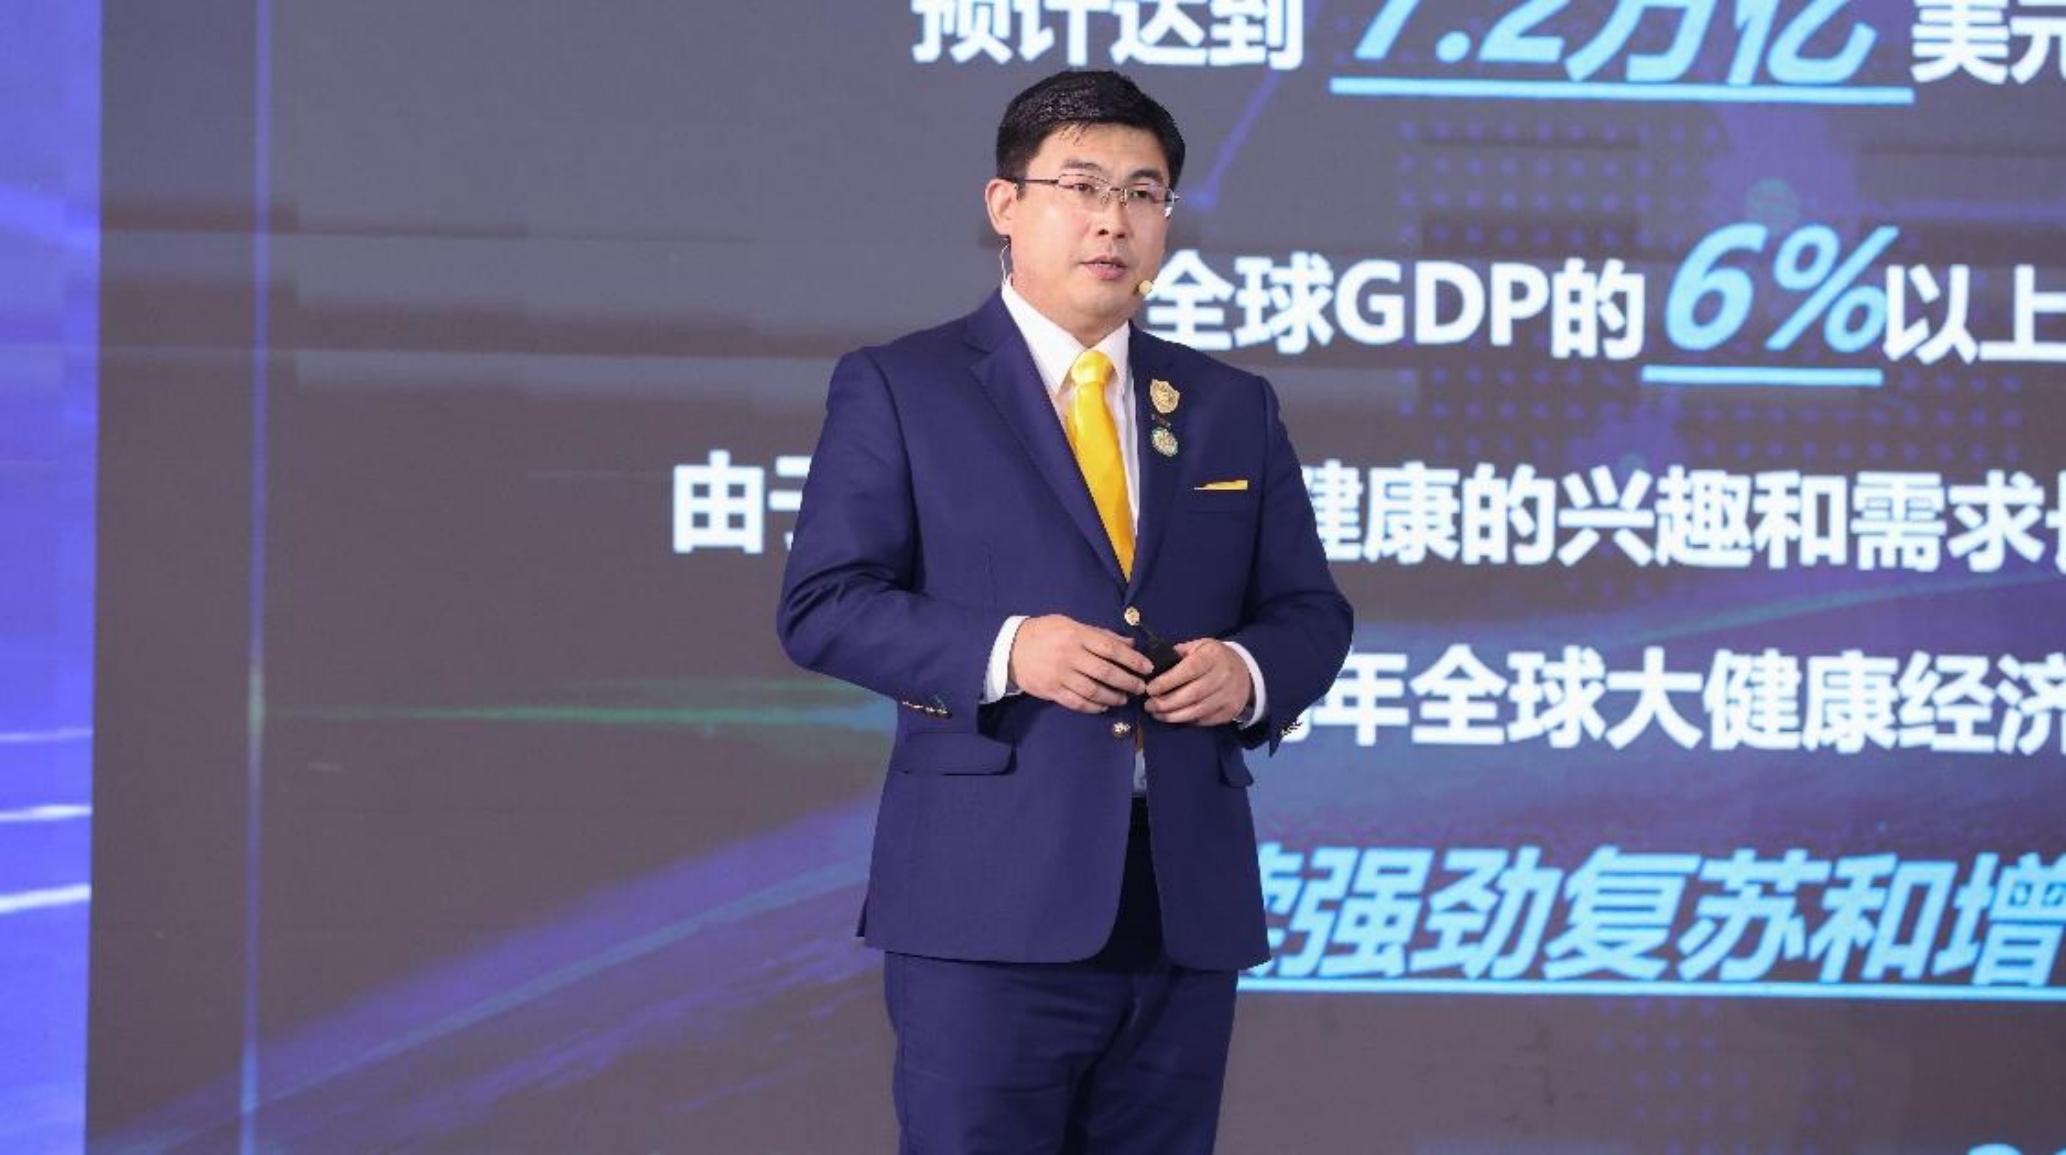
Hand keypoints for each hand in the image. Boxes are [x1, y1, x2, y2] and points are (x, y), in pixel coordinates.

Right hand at [1009, 615, 1153, 714]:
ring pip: (1093, 690)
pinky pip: (1077, 702)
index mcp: (1076, 635)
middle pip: (1105, 672)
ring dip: (1113, 697)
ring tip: (1124, 698)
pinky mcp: (1051, 690)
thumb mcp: (1071, 624)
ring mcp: (1059, 675)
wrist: (1011, 648)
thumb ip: (1100, 634)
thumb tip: (1129, 642)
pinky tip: (1103, 706)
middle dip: (1128, 682)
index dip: (1132, 659)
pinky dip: (1093, 706)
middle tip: (1141, 687)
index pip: (1111, 648)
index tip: (1148, 667)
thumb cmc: (1044, 632)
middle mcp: (1069, 655)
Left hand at [1145, 639, 1252, 726]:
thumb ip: (1179, 654)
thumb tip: (1154, 666)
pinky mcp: (1230, 711)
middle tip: (1149, 706)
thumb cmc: (1215, 657)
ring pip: (1197, 710)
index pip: (1188, 670)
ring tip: (1157, 714)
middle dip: (1166, 703)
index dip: (1167, 681)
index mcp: (1213, 656)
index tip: (1150, 689)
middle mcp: (1223, 676)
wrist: (1246, 672)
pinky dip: (1188, 720)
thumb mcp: (1199, 646)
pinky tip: (1175, 718)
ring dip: (1173, 716)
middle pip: (1192, 694)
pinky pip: (1205, 719)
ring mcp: (1228, 695)